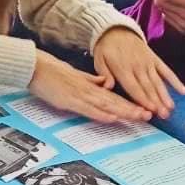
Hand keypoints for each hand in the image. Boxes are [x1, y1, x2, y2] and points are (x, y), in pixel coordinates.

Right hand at [29, 50, 151, 123]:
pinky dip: (101, 114)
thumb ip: (90, 80)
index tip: (143, 108)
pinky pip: (88, 109)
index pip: (113, 96)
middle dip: (132, 109)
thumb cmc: (51, 70)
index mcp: (89, 85)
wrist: (34, 66)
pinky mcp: (69, 101)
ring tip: (139, 117)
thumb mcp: (74, 75)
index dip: (129, 103)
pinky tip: (113, 118)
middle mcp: (88, 90)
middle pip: (114, 102)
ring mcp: (79, 95)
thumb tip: (104, 82)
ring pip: (106, 105)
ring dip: (123, 112)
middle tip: (150, 115)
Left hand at [91, 29, 184, 119]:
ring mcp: (148, 62)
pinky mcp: (155, 59)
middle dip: (157, 102)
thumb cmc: (106, 48)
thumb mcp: (99, 59)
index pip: (134, 87)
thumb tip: (107, 87)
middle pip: (148, 87)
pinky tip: (183, 91)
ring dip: (165, 95)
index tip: (150, 110)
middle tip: (164, 115)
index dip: (142, 99)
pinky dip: (175, 81)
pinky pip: (166, 71)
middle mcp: (138, 66)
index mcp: (123, 68)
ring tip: (171, 108)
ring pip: (158, 81)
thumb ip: (104, 73)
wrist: (116, 29)